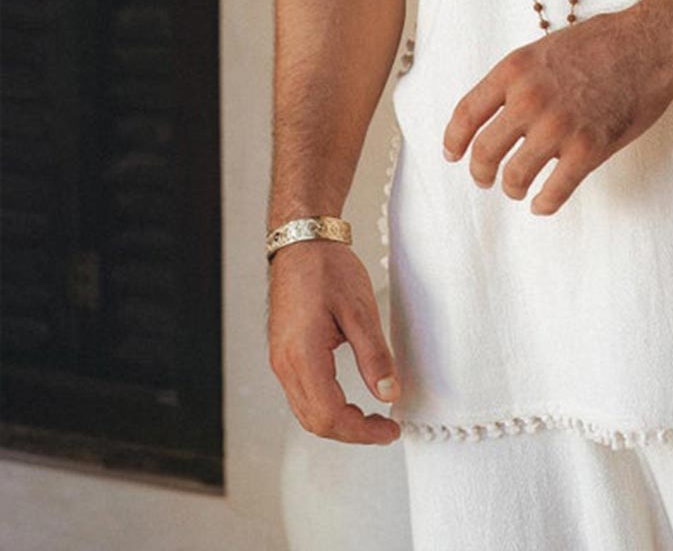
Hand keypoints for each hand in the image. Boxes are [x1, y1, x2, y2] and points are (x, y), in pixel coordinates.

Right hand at [268, 239, 401, 443]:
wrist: (302, 241)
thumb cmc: (327, 268)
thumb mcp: (360, 310)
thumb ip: (375, 356)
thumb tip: (389, 394)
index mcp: (303, 355)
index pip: (330, 416)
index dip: (362, 431)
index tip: (389, 430)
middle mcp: (285, 364)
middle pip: (316, 422)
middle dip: (352, 432)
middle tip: (384, 428)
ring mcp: (281, 360)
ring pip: (306, 413)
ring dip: (338, 423)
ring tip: (370, 418)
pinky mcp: (283, 354)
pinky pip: (301, 396)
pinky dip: (325, 407)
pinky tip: (346, 400)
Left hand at [443, 4, 672, 215]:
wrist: (650, 44)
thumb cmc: (602, 42)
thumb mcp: (545, 48)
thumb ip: (518, 79)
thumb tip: (495, 111)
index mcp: (514, 69)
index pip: (467, 114)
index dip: (454, 140)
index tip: (453, 154)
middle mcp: (529, 99)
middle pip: (485, 151)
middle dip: (481, 172)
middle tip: (485, 179)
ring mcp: (558, 126)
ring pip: (515, 177)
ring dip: (513, 188)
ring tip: (518, 188)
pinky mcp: (588, 149)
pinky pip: (554, 192)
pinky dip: (544, 203)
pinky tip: (543, 203)